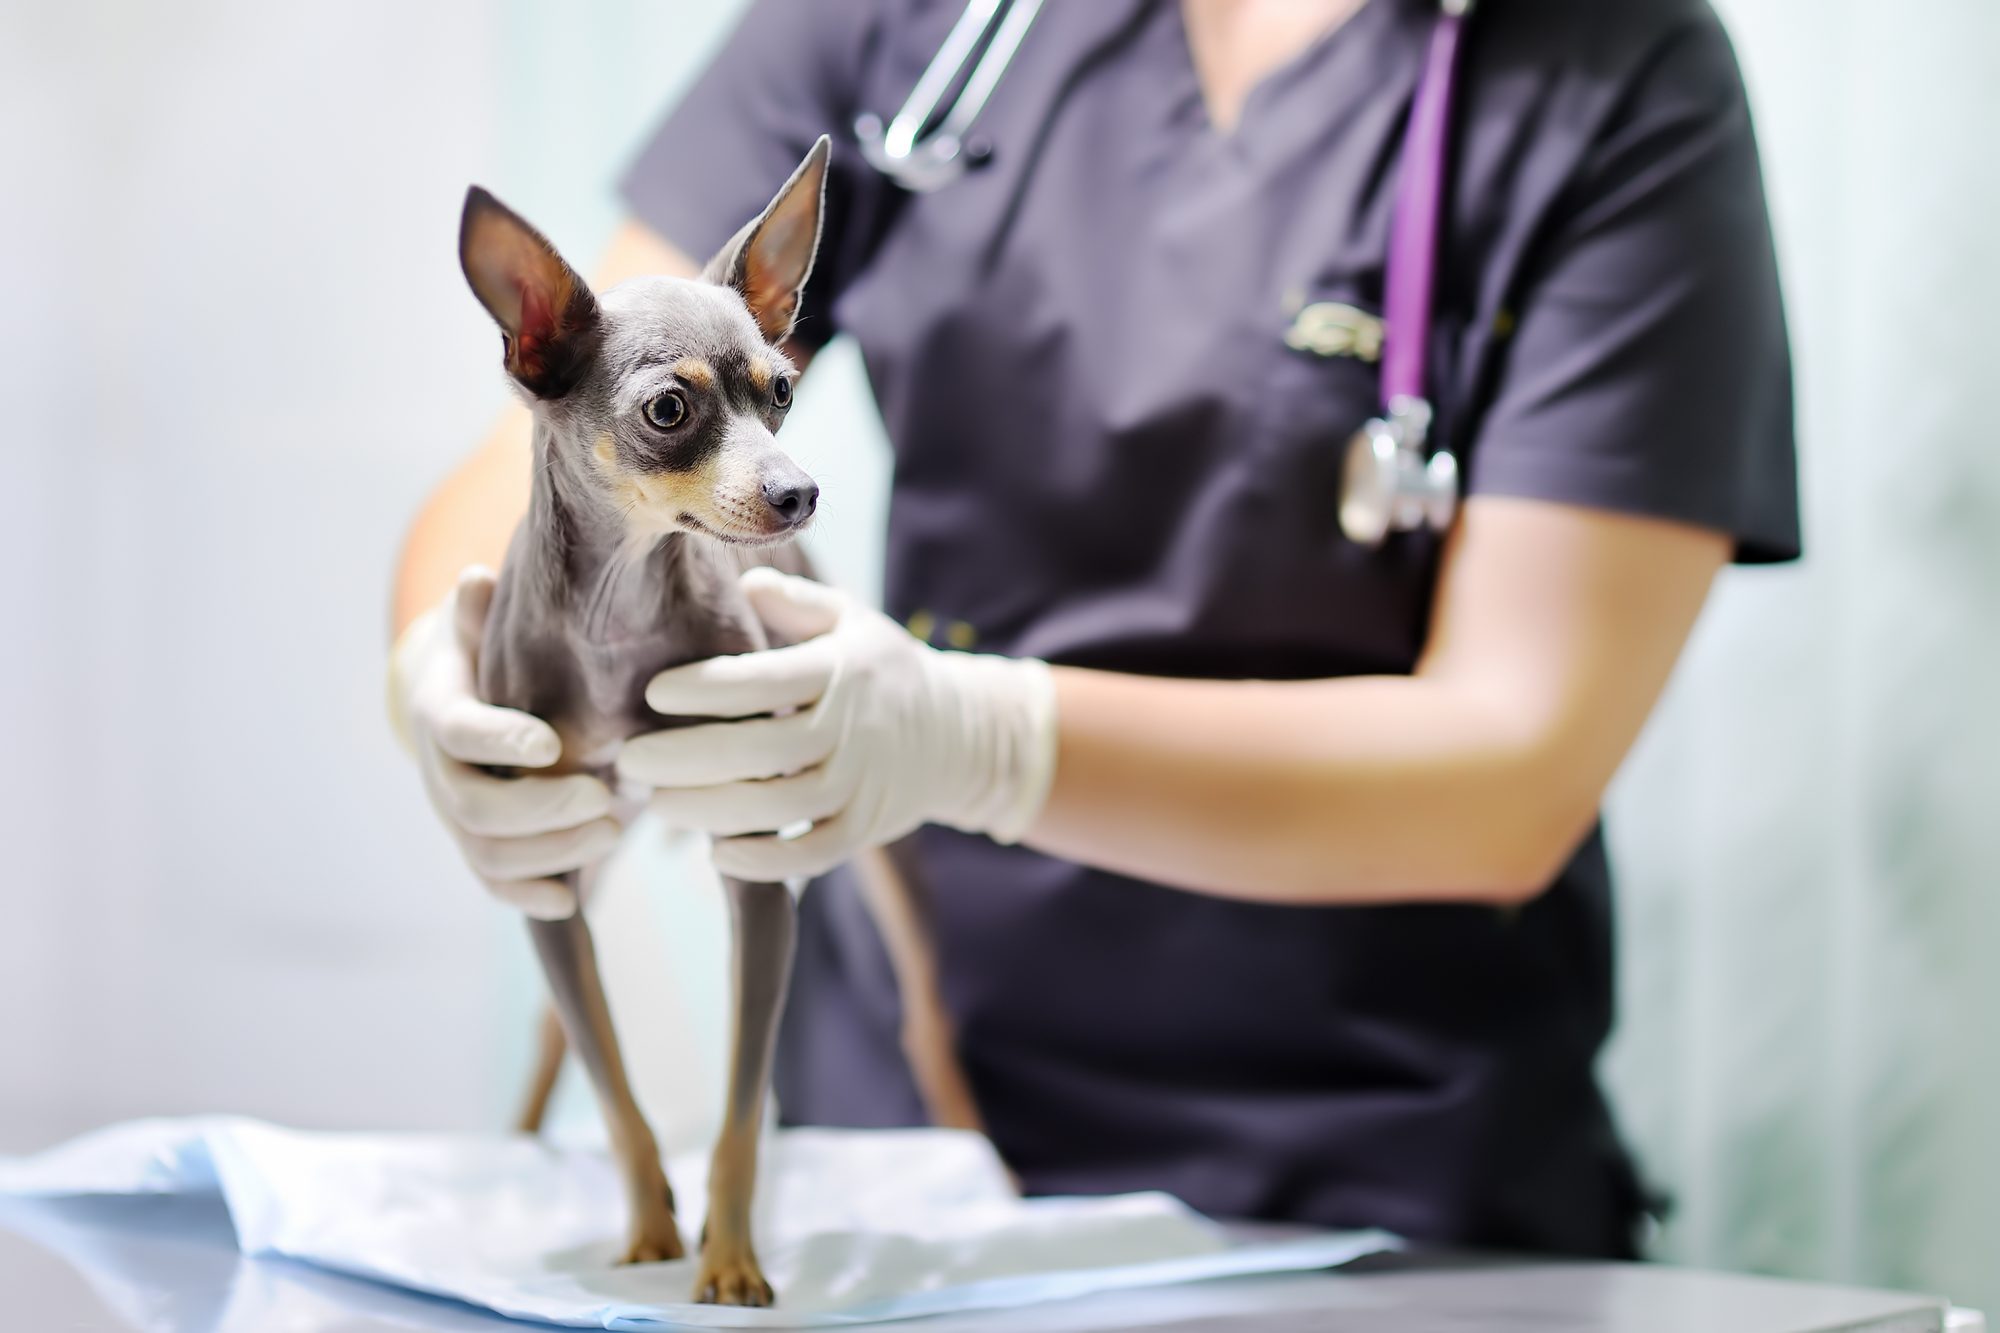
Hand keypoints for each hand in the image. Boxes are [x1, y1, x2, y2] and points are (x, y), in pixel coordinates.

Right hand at [388, 567, 620, 917]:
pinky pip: (493, 884)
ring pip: (487, 854)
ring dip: (551, 852)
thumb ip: (485, 615)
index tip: (552, 745)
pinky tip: (568, 900)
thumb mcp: (492, 628)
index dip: (501, 741)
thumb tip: (474, 580)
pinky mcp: (479, 846)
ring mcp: (456, 814)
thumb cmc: (498, 653)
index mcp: (440, 708)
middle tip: (607, 798)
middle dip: (542, 811)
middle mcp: (438, 769)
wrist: (473, 698)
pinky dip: (528, 897)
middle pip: (474, 809)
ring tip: (614, 830)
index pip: (459, 731)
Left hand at [619, 569, 1056, 881]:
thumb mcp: (851, 619)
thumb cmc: (882, 669)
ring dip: (712, 810)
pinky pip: (812, 854)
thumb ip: (796, 602)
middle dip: (687, 757)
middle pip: (762, 750)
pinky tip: (716, 851)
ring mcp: (861, 783)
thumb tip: (745, 582)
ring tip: (658, 804)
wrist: (960, 733)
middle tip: (631, 759)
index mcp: (842, 670)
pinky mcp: (865, 828)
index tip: (654, 692)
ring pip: (781, 806)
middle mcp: (854, 728)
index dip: (705, 689)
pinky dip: (764, 860)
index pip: (765, 680)